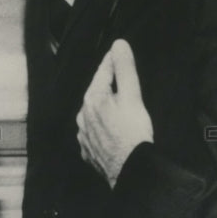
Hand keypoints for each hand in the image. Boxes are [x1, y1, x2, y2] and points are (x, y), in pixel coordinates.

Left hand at [77, 39, 152, 188]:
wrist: (131, 173)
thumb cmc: (133, 134)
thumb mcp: (132, 97)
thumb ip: (125, 69)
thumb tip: (118, 45)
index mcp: (92, 99)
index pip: (103, 72)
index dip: (113, 60)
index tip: (119, 50)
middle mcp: (83, 116)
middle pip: (97, 92)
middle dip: (107, 83)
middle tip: (119, 75)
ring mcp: (84, 135)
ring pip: (93, 113)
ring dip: (104, 106)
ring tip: (116, 103)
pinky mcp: (89, 151)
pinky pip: (94, 132)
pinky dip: (102, 126)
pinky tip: (111, 128)